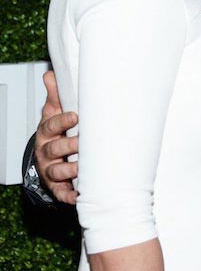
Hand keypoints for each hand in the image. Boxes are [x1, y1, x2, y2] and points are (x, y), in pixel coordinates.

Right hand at [35, 70, 78, 204]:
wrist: (48, 155)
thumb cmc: (55, 130)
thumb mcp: (53, 111)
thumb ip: (55, 94)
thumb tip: (51, 74)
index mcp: (47, 131)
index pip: (51, 125)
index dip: (62, 121)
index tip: (75, 116)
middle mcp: (47, 151)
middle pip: (55, 149)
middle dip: (68, 146)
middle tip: (84, 143)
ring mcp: (51, 169)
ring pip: (58, 172)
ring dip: (71, 171)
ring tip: (84, 168)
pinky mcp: (56, 186)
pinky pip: (61, 193)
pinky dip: (69, 196)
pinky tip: (79, 196)